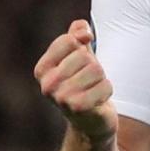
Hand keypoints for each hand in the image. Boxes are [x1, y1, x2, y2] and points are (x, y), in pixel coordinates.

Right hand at [34, 19, 117, 140]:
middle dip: (93, 66)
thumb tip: (83, 30)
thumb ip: (78, 34)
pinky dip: (107, 90)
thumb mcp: (79, 55)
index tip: (80, 62)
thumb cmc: (84, 83)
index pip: (68, 40)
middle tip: (88, 82)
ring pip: (96, 69)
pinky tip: (99, 101)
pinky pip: (105, 85)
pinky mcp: (78, 108)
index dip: (82, 47)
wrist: (90, 120)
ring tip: (93, 90)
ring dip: (101, 79)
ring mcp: (60, 98)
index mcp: (42, 69)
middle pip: (83, 55)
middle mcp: (47, 84)